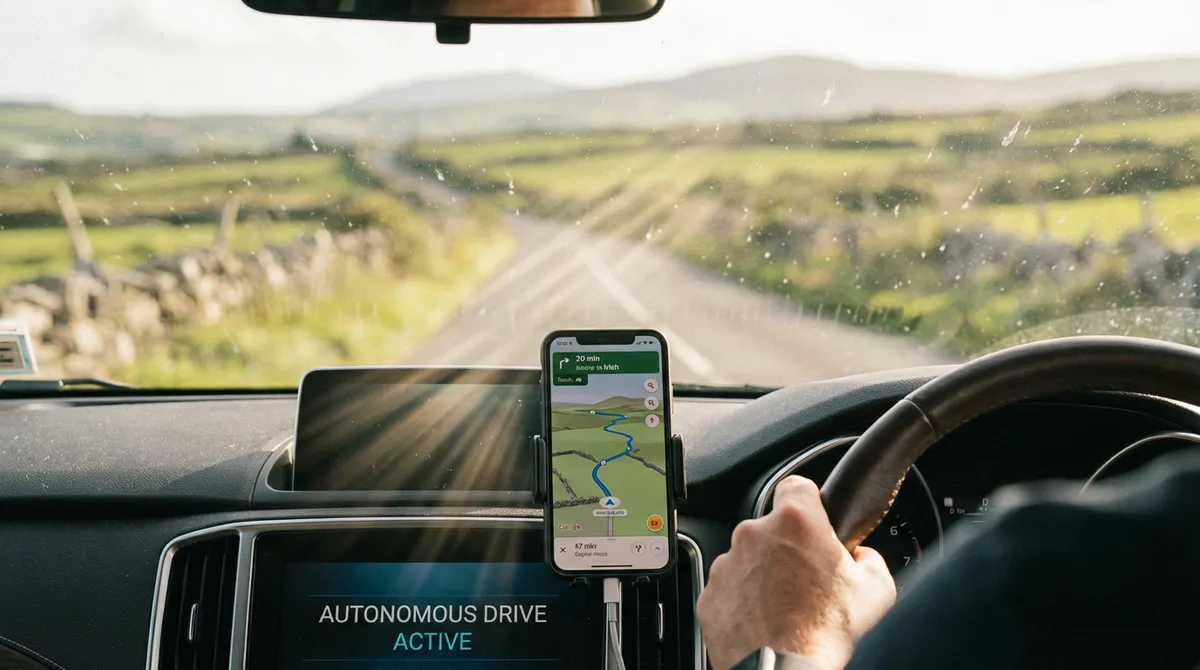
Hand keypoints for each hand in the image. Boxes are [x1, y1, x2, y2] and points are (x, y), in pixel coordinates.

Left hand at [697, 476, 895, 669]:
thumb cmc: (824, 633)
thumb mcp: (876, 589)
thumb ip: (870, 559)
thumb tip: (863, 557)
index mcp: (795, 522)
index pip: (797, 486)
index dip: (808, 502)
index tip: (813, 517)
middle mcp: (754, 534)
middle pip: (772, 528)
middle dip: (787, 547)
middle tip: (806, 578)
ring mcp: (727, 563)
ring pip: (748, 558)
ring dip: (763, 574)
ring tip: (784, 605)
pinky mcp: (710, 593)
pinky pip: (729, 587)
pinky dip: (743, 598)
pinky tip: (764, 619)